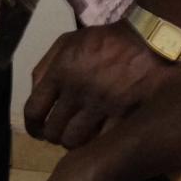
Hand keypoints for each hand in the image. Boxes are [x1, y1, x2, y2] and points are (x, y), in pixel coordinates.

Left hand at [23, 21, 180, 148]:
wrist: (148, 38)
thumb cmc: (105, 39)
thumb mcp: (67, 42)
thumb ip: (46, 67)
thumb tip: (34, 95)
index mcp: (60, 72)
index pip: (34, 110)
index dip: (32, 127)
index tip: (37, 131)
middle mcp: (77, 90)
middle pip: (53, 130)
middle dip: (54, 135)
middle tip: (62, 133)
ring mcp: (101, 104)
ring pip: (74, 141)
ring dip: (73, 142)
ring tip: (80, 137)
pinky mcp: (125, 114)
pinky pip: (102, 140)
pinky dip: (98, 142)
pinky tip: (100, 137)